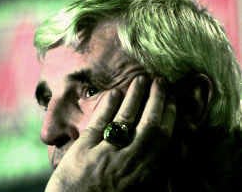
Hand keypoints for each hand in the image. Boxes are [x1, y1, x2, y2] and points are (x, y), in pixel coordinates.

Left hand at [45, 76, 175, 191]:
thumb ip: (155, 174)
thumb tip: (170, 151)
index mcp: (145, 175)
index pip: (162, 138)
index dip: (169, 115)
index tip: (172, 99)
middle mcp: (129, 161)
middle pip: (148, 123)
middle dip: (156, 99)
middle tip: (160, 80)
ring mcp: (105, 154)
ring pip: (125, 118)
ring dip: (135, 96)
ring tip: (141, 79)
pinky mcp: (83, 151)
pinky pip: (99, 123)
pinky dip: (108, 106)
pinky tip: (115, 93)